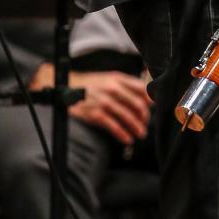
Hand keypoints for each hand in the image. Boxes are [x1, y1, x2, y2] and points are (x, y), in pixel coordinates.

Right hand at [31, 65, 151, 145]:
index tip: (152, 109)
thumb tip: (145, 97)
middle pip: (137, 104)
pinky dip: (123, 134)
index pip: (141, 89)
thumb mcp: (108, 78)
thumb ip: (125, 85)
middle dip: (144, 117)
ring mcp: (104, 102)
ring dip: (136, 127)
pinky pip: (114, 126)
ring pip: (127, 117)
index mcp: (118, 78)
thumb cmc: (90, 85)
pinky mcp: (96, 114)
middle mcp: (113, 89)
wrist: (66, 87)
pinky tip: (127, 139)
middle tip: (145, 125)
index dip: (149, 101)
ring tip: (140, 134)